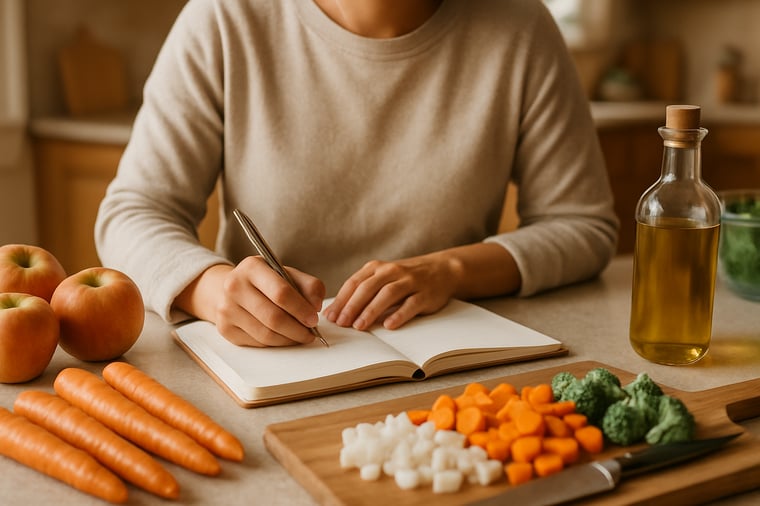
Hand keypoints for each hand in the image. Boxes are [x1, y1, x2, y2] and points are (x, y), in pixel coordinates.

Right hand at [180, 258, 325, 346]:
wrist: (228, 288)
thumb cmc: (264, 281)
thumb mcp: (287, 274)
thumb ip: (308, 285)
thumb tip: (316, 306)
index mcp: (252, 267)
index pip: (281, 292)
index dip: (301, 309)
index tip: (314, 319)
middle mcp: (234, 286)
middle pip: (273, 317)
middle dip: (298, 329)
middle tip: (311, 333)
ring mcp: (227, 309)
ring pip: (266, 334)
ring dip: (289, 339)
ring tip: (301, 335)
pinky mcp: (225, 328)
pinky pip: (258, 342)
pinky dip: (276, 343)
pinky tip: (284, 336)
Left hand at [323, 252, 459, 331]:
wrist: (442, 270)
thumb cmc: (405, 279)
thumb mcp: (383, 279)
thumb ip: (363, 292)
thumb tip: (337, 312)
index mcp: (377, 268)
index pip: (354, 283)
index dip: (341, 300)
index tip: (330, 316)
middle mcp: (392, 272)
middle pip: (368, 288)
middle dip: (352, 306)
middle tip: (341, 323)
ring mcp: (410, 282)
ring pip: (387, 294)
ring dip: (371, 310)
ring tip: (359, 326)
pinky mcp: (425, 294)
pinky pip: (411, 304)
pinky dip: (399, 314)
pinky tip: (389, 325)